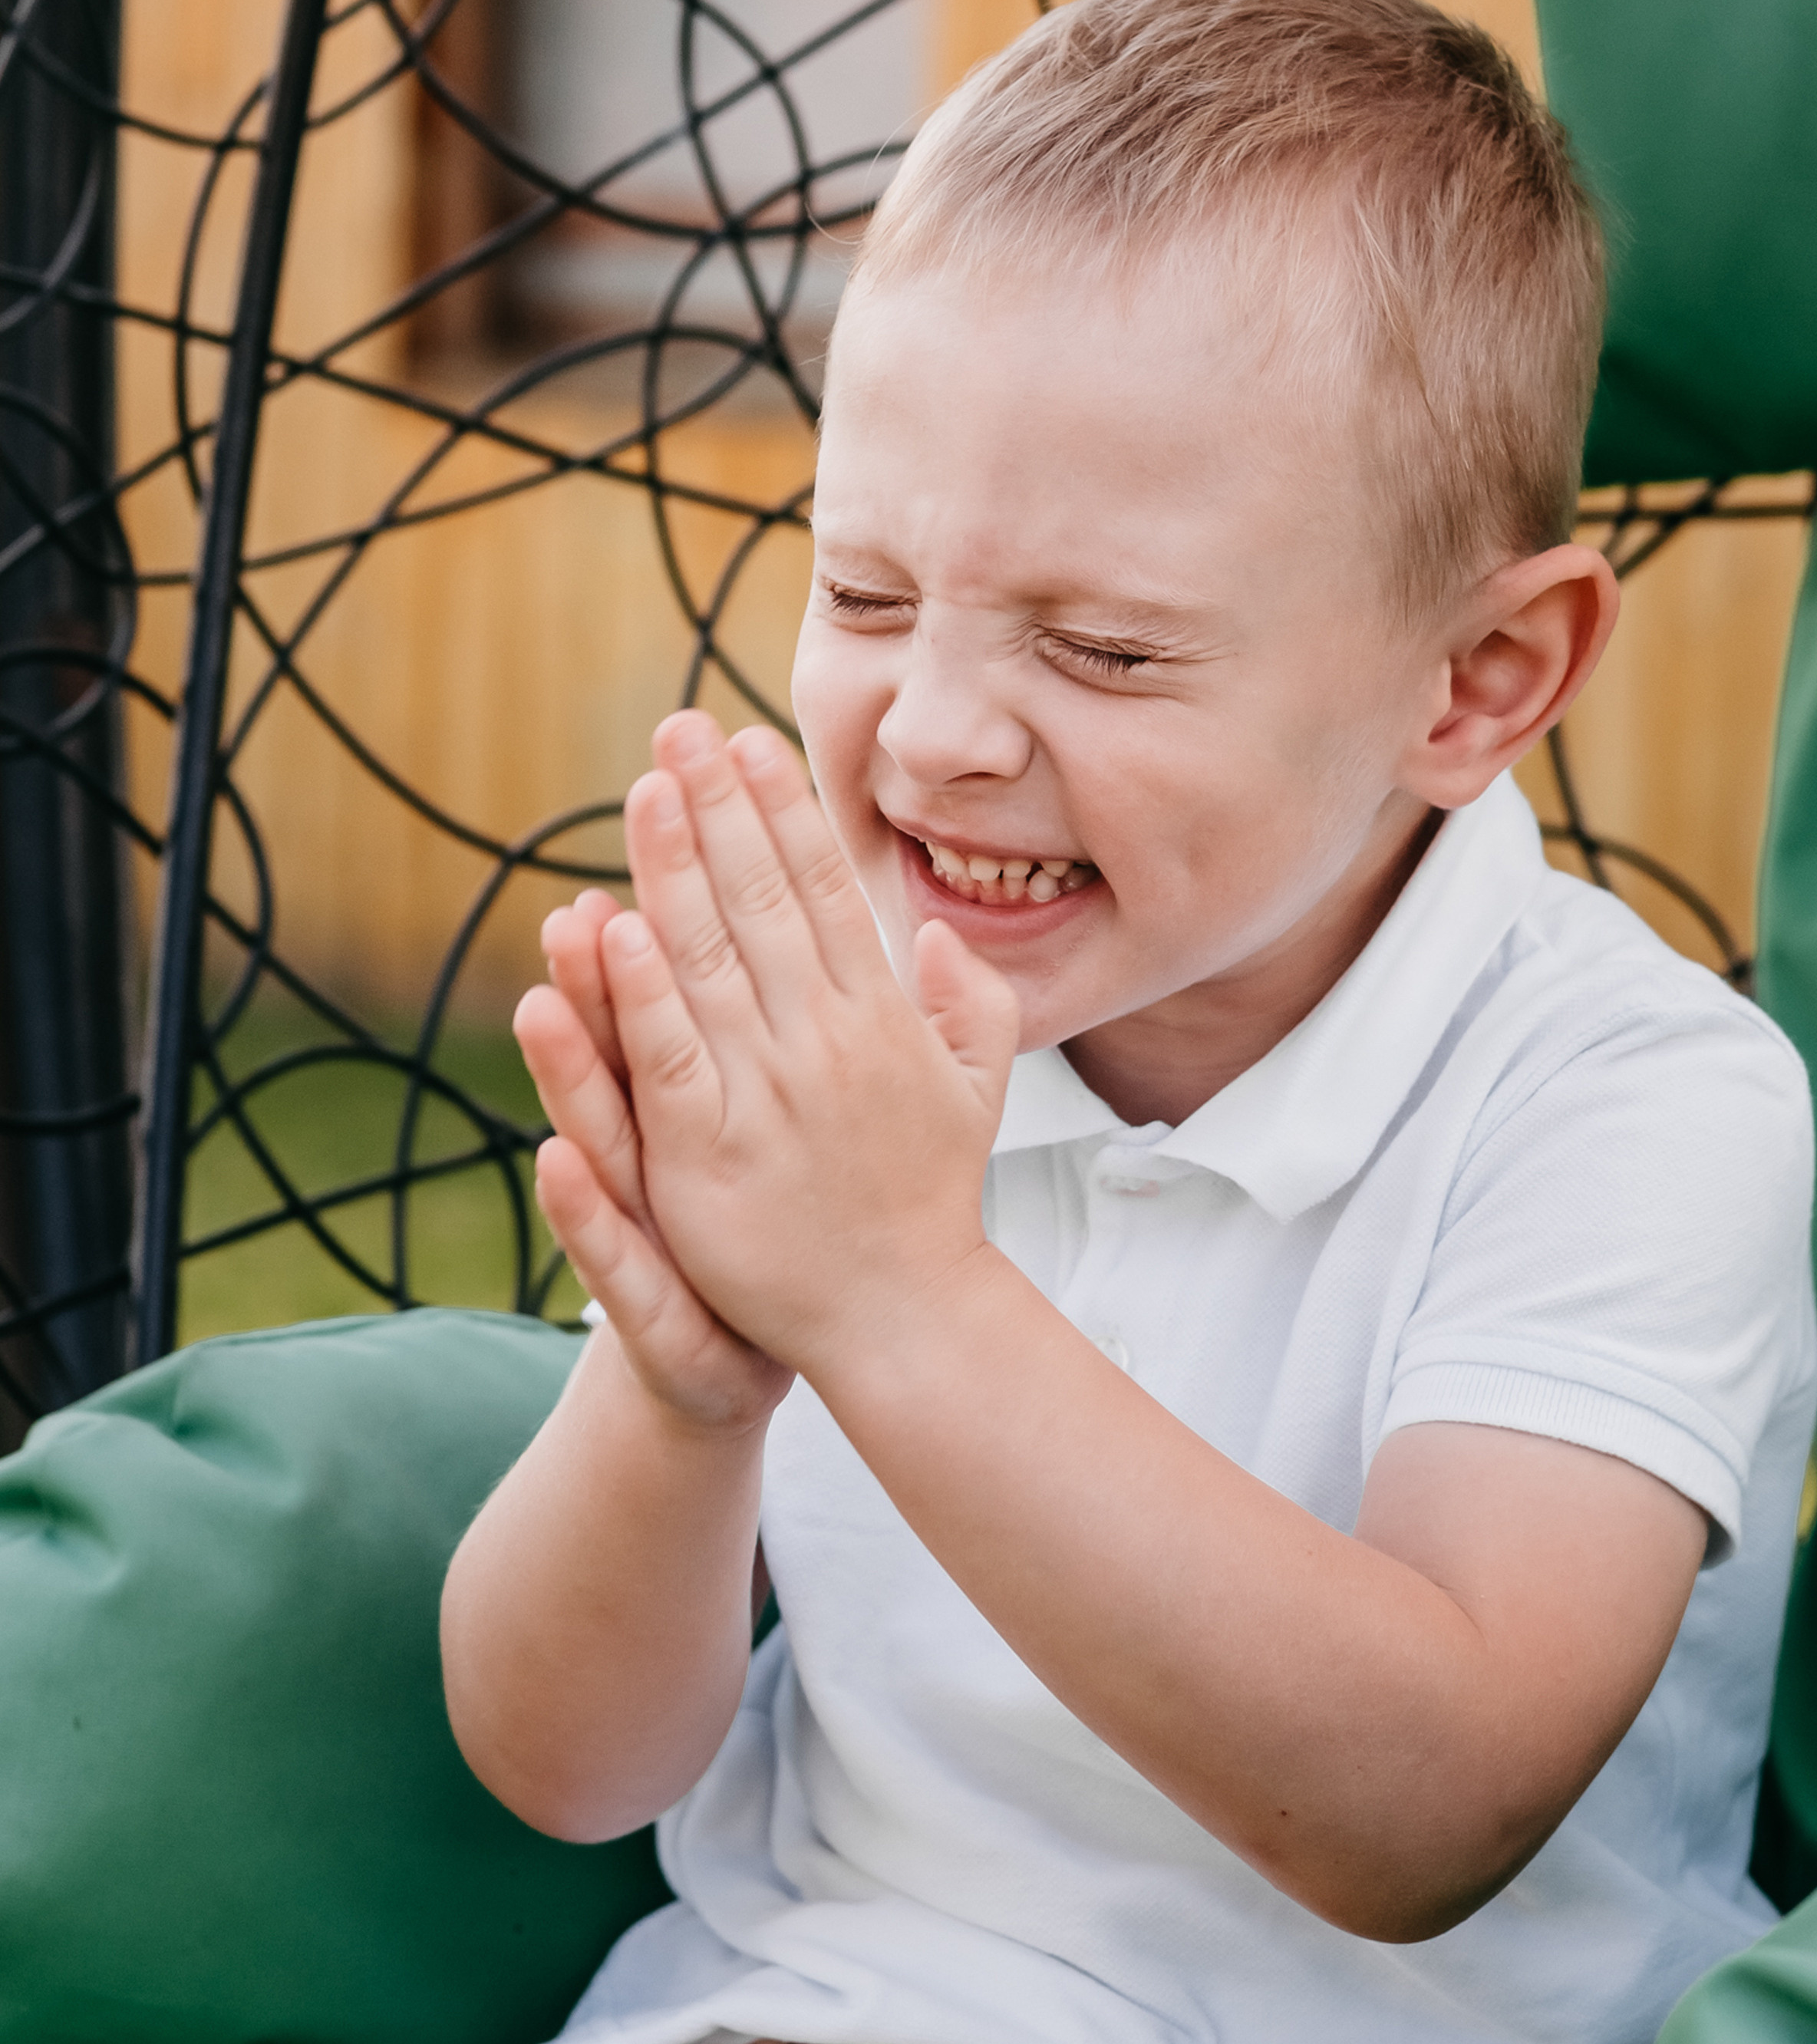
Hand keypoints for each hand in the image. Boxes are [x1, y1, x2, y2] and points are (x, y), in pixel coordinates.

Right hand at [515, 892, 792, 1432]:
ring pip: (600, 1132)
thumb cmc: (789, 1215)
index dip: (673, 910)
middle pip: (628, 1042)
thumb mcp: (812, 1109)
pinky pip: (610, 1249)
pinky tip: (555, 1162)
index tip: (659, 834)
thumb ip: (814, 1011)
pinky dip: (582, 1210)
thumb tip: (823, 913)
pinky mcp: (644, 1294)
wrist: (768, 1349)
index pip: (688, 979)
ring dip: (570, 1074)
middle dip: (601, 975)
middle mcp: (660, 1134)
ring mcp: (647, 1214)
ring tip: (539, 1008)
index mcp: (710, 1078)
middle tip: (576, 905)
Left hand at [601, 710, 1018, 1378]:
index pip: (825, 890)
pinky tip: (613, 927)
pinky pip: (669, 1058)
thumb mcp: (976, 1091)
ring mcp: (765, 1096)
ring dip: (674, 867)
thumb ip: (968, 1005)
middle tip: (679, 726)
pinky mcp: (708, 1156)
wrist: (902, 1317)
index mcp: (883, 1018)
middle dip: (719, 807)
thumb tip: (936, 930)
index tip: (749, 742)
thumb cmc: (929, 1200)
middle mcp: (825, 1042)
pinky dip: (640, 994)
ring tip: (644, 786)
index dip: (784, 811)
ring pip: (711, 961)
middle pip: (763, 901)